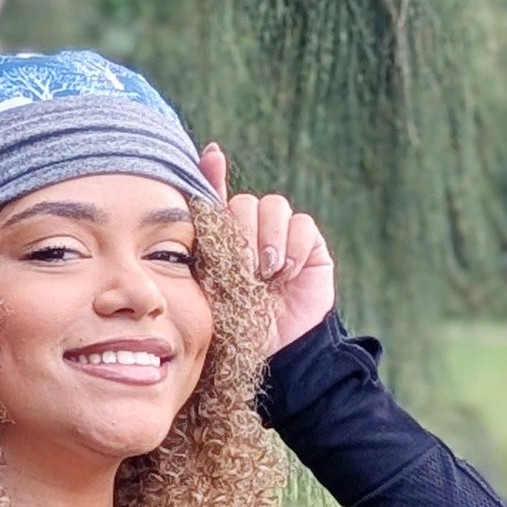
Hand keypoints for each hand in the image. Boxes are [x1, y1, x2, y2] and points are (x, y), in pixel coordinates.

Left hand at [200, 142, 336, 353]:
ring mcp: (282, 236)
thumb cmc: (235, 322)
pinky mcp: (310, 245)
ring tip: (266, 272)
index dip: (214, 173)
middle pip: (246, 203)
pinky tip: (287, 272)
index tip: (211, 155)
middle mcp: (252, 230)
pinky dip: (293, 247)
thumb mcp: (208, 281)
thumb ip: (205, 229)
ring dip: (268, 239)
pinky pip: (302, 225)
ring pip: (274, 207)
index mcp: (223, 237)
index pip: (219, 196)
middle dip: (243, 233)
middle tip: (245, 268)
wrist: (275, 351)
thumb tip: (196, 177)